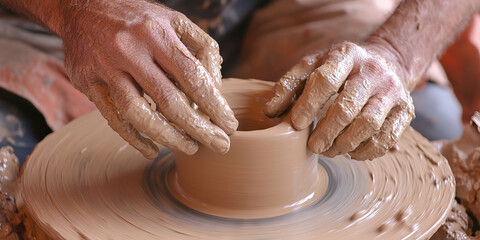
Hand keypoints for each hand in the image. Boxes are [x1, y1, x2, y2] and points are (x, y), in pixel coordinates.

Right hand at [61, 1, 237, 158]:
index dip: (214, 105)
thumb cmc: (139, 18)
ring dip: (168, 137)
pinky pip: (112, 117)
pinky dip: (133, 138)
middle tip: (219, 145)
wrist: (82, 6)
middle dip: (199, 128)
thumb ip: (202, 48)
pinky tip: (152, 149)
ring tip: (190, 148)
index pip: (192, 76)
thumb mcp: (174, 20)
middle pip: (169, 100)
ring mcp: (106, 67)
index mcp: (157, 33)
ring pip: (138, 113)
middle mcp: (130, 50)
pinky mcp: (88, 82)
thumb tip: (217, 87)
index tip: (229, 125)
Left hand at [265, 42, 414, 159]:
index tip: (297, 124)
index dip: (309, 105)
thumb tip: (270, 112)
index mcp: (346, 55)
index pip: (326, 80)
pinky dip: (366, 151)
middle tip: (313, 146)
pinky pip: (387, 137)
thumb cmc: (340, 69)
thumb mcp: (312, 66)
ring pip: (369, 124)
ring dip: (345, 143)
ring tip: (330, 151)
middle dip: (327, 132)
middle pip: (348, 107)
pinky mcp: (406, 110)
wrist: (385, 62)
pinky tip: (351, 152)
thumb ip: (290, 85)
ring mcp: (392, 91)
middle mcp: (373, 71)